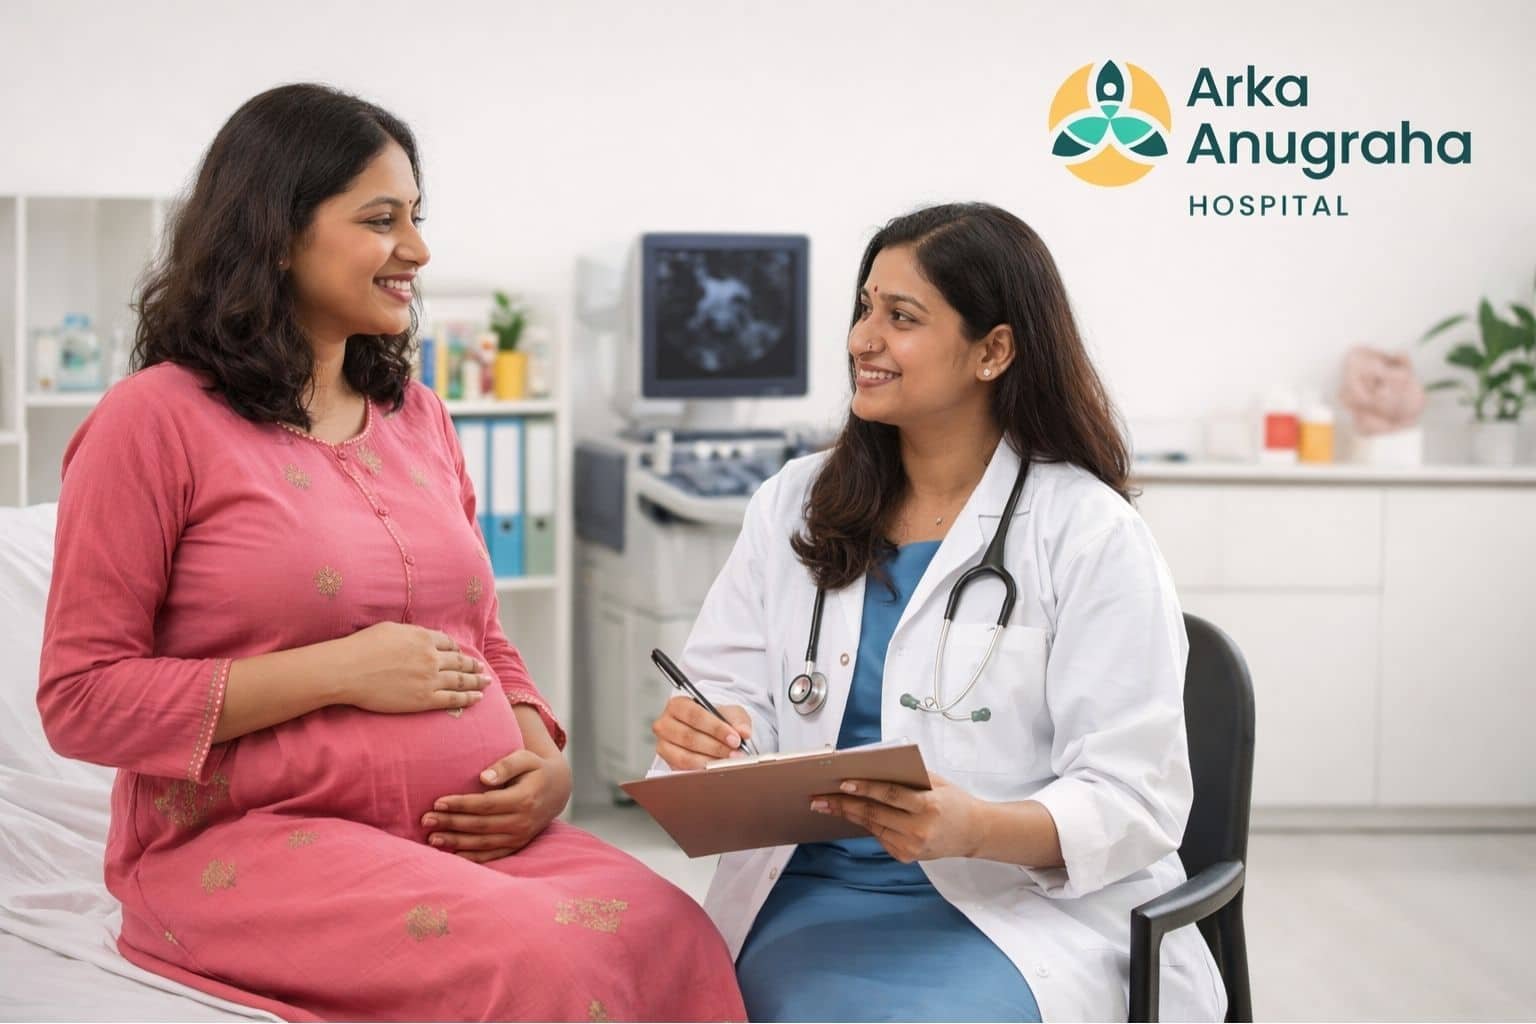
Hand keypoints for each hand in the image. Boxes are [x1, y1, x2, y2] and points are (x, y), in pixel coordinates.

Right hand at [335, 622, 492, 713]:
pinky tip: (477, 698)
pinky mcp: (424, 699)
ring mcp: (430, 679)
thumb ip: (411, 633)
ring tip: (486, 682)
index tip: (461, 654)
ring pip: (461, 680)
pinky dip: (468, 698)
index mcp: (424, 638)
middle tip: (482, 669)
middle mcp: (432, 657)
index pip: (448, 643)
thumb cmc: (362, 647)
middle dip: (473, 665)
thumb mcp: (390, 629)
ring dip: (476, 681)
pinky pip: (453, 699)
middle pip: (459, 661)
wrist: (348, 670)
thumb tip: (419, 636)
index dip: (456, 649)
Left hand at [422, 748, 571, 861]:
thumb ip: (506, 765)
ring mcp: (521, 836)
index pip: (486, 804)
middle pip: (480, 825)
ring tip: (432, 838)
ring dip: (456, 842)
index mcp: (524, 799)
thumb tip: (483, 777)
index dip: (461, 804)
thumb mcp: (526, 758)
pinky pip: (493, 855)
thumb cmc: (535, 770)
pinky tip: (453, 855)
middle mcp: (522, 821)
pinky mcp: (518, 845)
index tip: (438, 801)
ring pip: (483, 843)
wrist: (558, 790)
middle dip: (451, 823)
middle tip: (426, 820)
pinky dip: (473, 857)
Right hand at [652, 695, 753, 769]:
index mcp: (677, 705)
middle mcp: (665, 724)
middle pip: (689, 737)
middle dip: (715, 747)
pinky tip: (716, 770)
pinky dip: (702, 771)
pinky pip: (684, 771)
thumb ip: (738, 720)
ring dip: (710, 761)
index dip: (715, 728)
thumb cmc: (715, 720)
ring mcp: (664, 745)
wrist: (709, 732)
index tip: (735, 738)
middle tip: (735, 753)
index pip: (694, 715)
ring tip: (728, 762)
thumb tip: (744, 732)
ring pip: (685, 757)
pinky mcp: (668, 763)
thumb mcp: (729, 713)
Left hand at [810, 773, 987, 862]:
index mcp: (928, 806)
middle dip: (844, 805)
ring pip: (872, 827)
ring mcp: (912, 846)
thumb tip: (872, 768)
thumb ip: (909, 776)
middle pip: (874, 814)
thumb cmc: (954, 801)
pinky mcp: (906, 856)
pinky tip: (849, 814)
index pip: (890, 796)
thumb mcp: (937, 783)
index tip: (842, 783)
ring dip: (848, 815)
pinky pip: (880, 836)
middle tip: (819, 798)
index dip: (865, 789)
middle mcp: (919, 830)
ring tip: (826, 805)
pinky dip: (865, 824)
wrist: (974, 832)